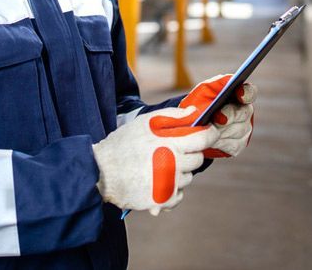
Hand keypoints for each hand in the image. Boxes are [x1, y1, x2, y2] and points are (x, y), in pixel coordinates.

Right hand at [92, 106, 218, 214]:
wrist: (101, 172)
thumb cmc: (123, 143)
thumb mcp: (145, 122)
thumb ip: (173, 115)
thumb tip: (195, 112)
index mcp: (171, 143)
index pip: (203, 139)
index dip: (209, 134)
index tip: (208, 133)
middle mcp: (173, 164)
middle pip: (197, 159)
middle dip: (189, 154)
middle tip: (171, 151)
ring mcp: (168, 184)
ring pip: (187, 178)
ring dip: (179, 171)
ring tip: (158, 166)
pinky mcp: (162, 200)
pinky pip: (179, 195)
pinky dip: (172, 189)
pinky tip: (158, 181)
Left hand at [179, 74, 256, 158]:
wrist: (192, 126)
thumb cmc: (200, 103)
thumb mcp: (205, 90)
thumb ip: (217, 83)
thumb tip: (228, 79)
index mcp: (239, 95)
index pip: (250, 92)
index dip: (247, 93)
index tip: (239, 93)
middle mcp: (245, 112)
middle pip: (243, 113)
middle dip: (229, 116)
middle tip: (218, 118)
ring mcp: (244, 130)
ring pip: (237, 131)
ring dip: (221, 130)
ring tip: (207, 129)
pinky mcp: (238, 146)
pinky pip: (231, 145)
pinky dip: (219, 142)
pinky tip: (210, 140)